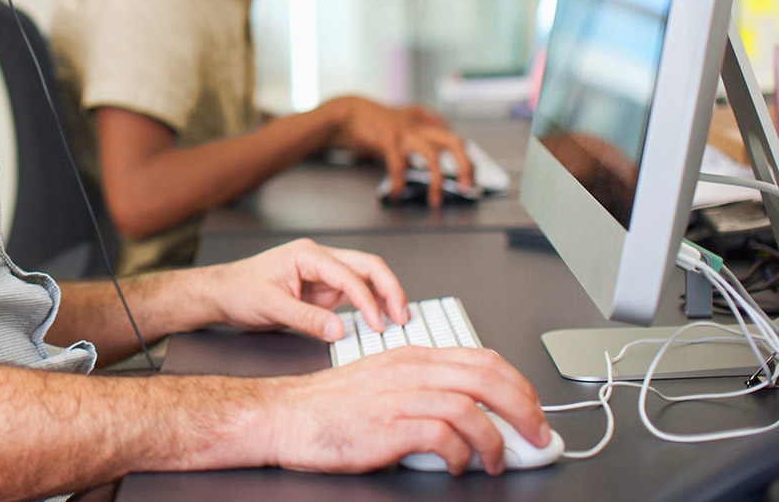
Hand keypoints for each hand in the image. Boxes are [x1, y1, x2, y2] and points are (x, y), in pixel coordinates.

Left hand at [198, 238, 408, 340]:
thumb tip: (338, 331)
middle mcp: (319, 260)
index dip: (368, 300)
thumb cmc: (239, 291)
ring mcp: (323, 275)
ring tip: (397, 321)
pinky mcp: (322, 291)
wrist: (222, 294)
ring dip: (384, 297)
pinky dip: (370, 305)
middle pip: (368, 266)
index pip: (349, 274)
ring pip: (365, 279)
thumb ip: (305, 318)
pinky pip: (354, 294)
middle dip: (390, 289)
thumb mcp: (269, 306)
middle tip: (403, 317)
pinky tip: (378, 321)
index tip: (378, 325)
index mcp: (307, 255)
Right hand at [260, 347, 550, 475]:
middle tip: (537, 435)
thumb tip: (472, 413)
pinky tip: (457, 465)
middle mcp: (410, 370)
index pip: (482, 358)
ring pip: (470, 408)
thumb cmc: (330, 406)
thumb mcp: (383, 383)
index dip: (518, 384)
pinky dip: (461, 455)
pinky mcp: (388, 425)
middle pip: (487, 378)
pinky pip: (444, 437)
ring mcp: (399, 396)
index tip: (532, 408)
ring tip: (495, 461)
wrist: (285, 416)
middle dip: (524, 409)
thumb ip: (425, 390)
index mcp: (411, 356)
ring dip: (495, 441)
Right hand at [326, 96, 471, 206]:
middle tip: (467, 186)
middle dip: (465, 164)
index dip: (466, 159)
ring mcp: (404, 132)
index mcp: (423, 124)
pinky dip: (399, 182)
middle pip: (453, 141)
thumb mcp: (400, 120)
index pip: (454, 138)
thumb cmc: (373, 121)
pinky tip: (396, 193)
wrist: (347, 112)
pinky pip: (399, 165)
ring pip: (431, 154)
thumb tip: (431, 146)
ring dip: (436, 179)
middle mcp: (418, 127)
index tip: (469, 177)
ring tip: (435, 200)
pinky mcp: (388, 138)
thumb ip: (417, 128)